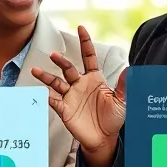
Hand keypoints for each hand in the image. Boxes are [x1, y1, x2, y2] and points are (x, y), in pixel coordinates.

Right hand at [30, 25, 126, 156]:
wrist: (104, 138)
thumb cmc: (113, 118)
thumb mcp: (122, 101)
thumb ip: (123, 86)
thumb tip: (129, 70)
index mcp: (94, 79)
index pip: (88, 56)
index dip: (85, 42)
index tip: (81, 28)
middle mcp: (80, 84)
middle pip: (68, 68)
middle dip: (61, 61)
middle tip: (55, 56)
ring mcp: (71, 96)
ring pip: (56, 82)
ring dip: (46, 76)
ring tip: (37, 71)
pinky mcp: (64, 109)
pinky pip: (53, 101)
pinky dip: (47, 96)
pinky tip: (41, 92)